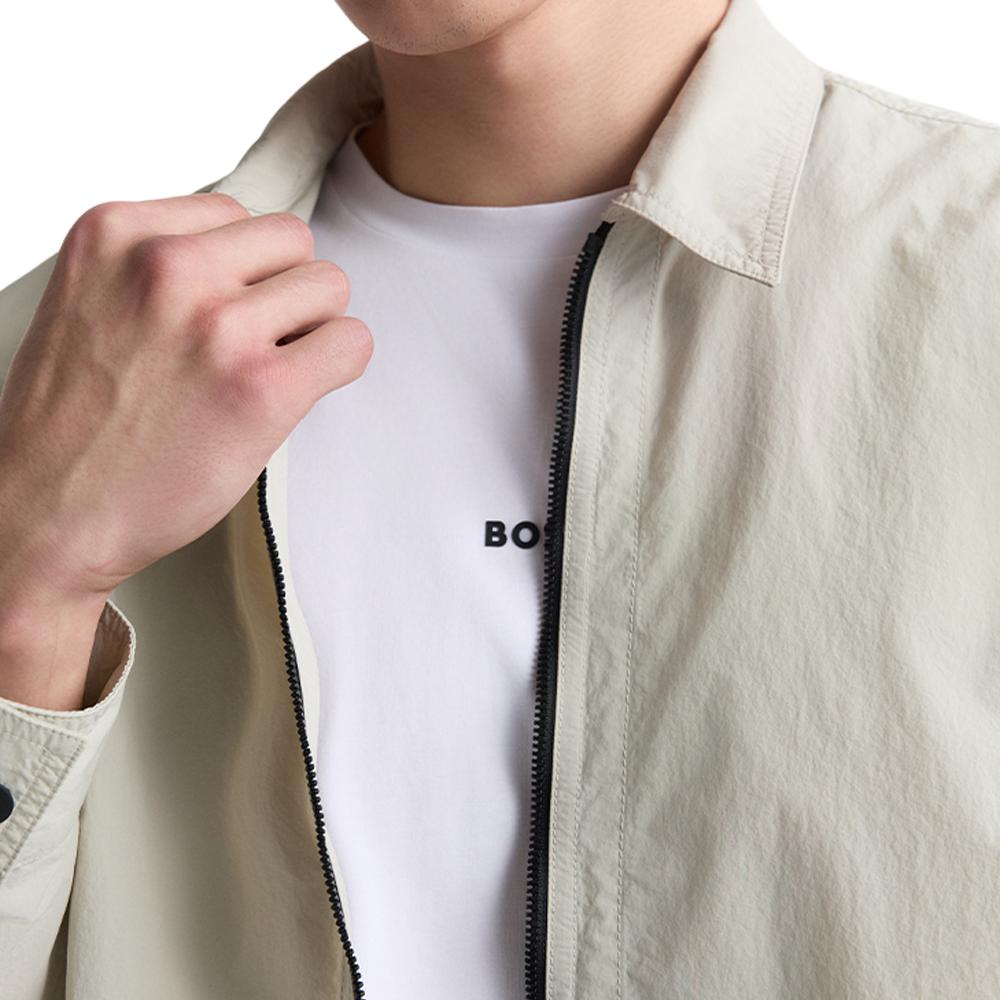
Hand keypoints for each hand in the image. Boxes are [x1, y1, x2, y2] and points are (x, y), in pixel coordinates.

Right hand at [0, 193, 372, 614]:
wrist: (47, 512)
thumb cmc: (71, 423)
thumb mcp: (91, 300)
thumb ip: (158, 266)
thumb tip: (246, 263)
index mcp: (116, 233)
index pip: (234, 214)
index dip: (242, 270)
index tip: (226, 309)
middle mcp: (167, 267)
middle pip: (292, 240)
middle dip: (284, 289)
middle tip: (258, 339)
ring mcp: (218, 325)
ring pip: (329, 286)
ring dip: (313, 327)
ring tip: (270, 367)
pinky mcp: (262, 387)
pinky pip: (351, 343)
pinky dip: (339, 365)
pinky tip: (300, 390)